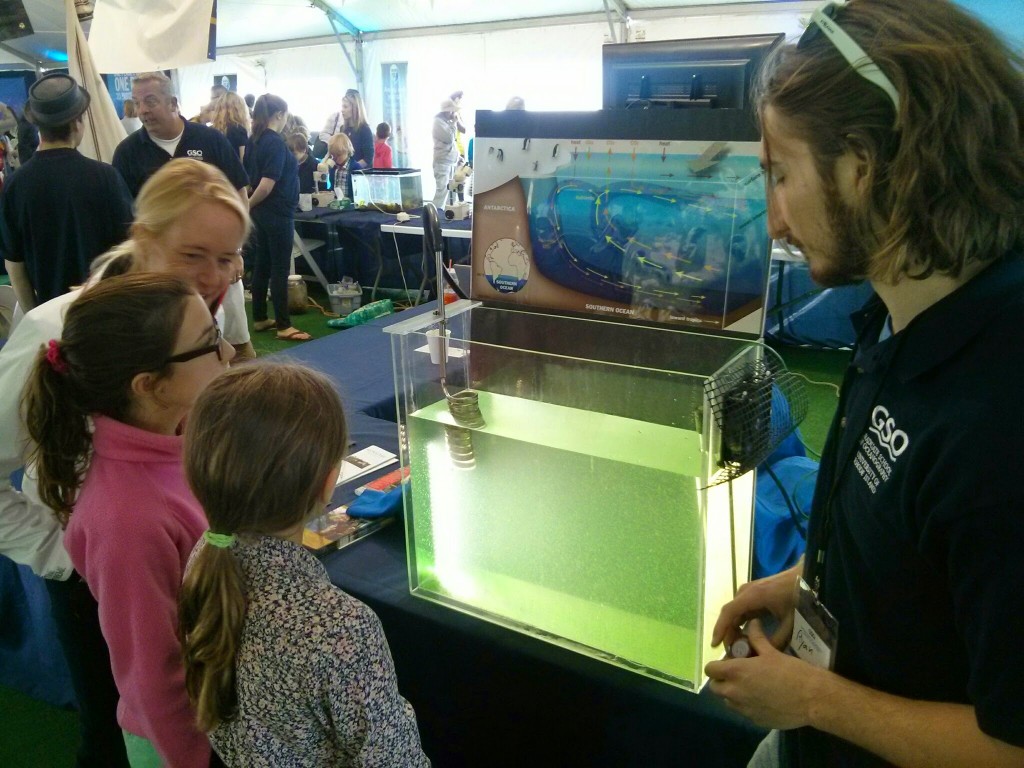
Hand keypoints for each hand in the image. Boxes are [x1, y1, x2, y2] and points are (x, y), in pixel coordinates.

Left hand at [705, 619, 820, 729]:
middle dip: (722, 680)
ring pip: (728, 701)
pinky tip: (763, 698)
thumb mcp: (772, 652)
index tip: (728, 662)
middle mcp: (735, 692)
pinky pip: (743, 711)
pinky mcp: (755, 720)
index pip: (710, 670)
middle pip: (715, 687)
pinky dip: (747, 705)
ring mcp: (744, 709)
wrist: (812, 699)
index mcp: (736, 672)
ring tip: (751, 685)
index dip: (716, 665)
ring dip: (733, 693)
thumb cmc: (791, 671)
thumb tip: (752, 623)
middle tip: (738, 673)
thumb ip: (756, 638)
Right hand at [711, 563, 800, 650]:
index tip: (715, 644)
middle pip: (729, 613)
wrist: (804, 576)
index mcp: (754, 596)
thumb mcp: (790, 621)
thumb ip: (777, 639)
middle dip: (727, 632)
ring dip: (733, 627)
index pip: (729, 612)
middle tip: (731, 651)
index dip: (720, 628)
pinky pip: (741, 608)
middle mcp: (746, 591)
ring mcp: (749, 590)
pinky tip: (744, 634)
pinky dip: (739, 621)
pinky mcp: (753, 592)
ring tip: (738, 645)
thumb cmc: (798, 597)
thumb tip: (764, 655)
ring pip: (734, 611)